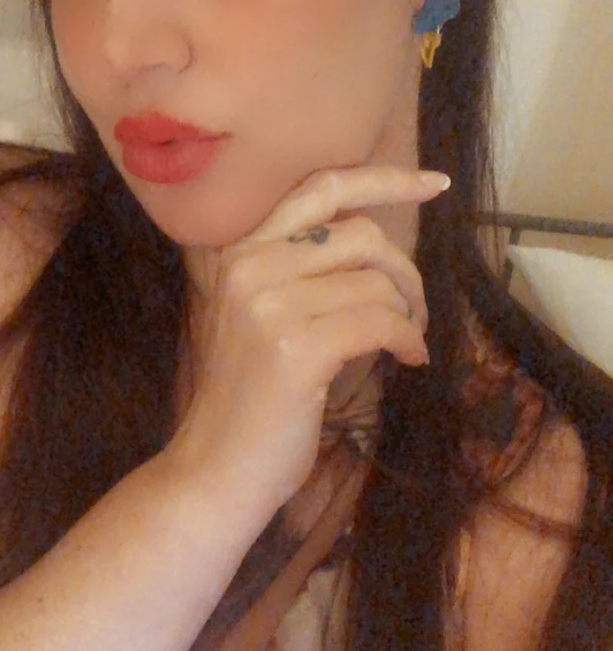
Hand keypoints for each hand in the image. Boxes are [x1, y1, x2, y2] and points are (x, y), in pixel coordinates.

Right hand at [165, 165, 447, 518]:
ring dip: (408, 314)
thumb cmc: (251, 401)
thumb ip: (302, 272)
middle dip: (405, 272)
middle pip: (362, 235)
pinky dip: (407, 340)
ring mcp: (269, 306)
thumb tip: (378, 247)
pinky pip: (381, 322)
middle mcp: (249, 267)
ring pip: (377, 282)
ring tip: (406, 342)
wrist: (215, 470)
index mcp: (240, 251)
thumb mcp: (263, 318)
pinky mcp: (296, 348)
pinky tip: (408, 360)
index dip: (385, 179)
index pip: (321, 188)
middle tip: (413, 312)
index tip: (435, 183)